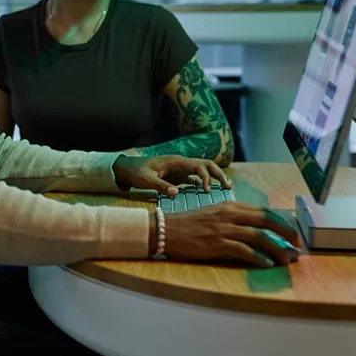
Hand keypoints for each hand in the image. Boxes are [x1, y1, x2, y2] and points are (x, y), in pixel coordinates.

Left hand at [113, 154, 229, 196]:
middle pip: (206, 164)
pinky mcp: (179, 177)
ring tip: (226, 188)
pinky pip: (195, 178)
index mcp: (176, 161)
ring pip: (203, 170)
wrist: (127, 169)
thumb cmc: (136, 172)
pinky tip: (211, 193)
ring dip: (215, 177)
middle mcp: (181, 163)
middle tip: (228, 186)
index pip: (198, 166)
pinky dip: (205, 184)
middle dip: (218, 174)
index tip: (207, 191)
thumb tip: (177, 193)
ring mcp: (181, 170)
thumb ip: (161, 186)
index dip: (206, 177)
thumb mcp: (146, 180)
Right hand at [164, 202, 302, 267]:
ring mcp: (223, 229)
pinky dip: (258, 258)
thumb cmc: (189, 225)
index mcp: (229, 206)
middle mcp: (229, 214)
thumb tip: (255, 229)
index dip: (281, 222)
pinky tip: (267, 264)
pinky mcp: (216, 243)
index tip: (291, 233)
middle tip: (297, 245)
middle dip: (285, 233)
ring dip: (276, 248)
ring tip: (288, 258)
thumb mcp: (213, 215)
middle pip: (265, 220)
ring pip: (258, 236)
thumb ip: (232, 219)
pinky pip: (243, 250)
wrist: (165, 230)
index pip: (262, 211)